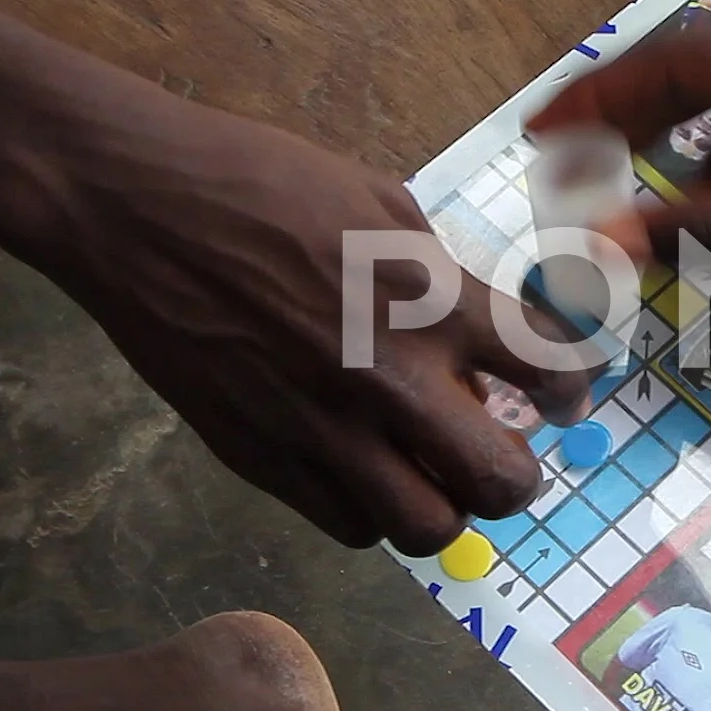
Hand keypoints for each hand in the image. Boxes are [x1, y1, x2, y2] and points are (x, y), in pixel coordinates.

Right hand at [34, 98, 587, 554]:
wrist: (137, 206)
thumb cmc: (261, 182)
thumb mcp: (383, 205)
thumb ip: (442, 279)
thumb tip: (482, 334)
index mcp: (433, 301)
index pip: (552, 372)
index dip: (573, 391)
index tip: (563, 395)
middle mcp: (389, 379)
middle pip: (502, 484)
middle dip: (519, 476)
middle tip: (503, 453)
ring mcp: (322, 430)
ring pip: (427, 529)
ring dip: (444, 505)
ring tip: (430, 472)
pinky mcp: (260, 459)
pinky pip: (347, 527)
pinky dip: (371, 511)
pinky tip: (362, 470)